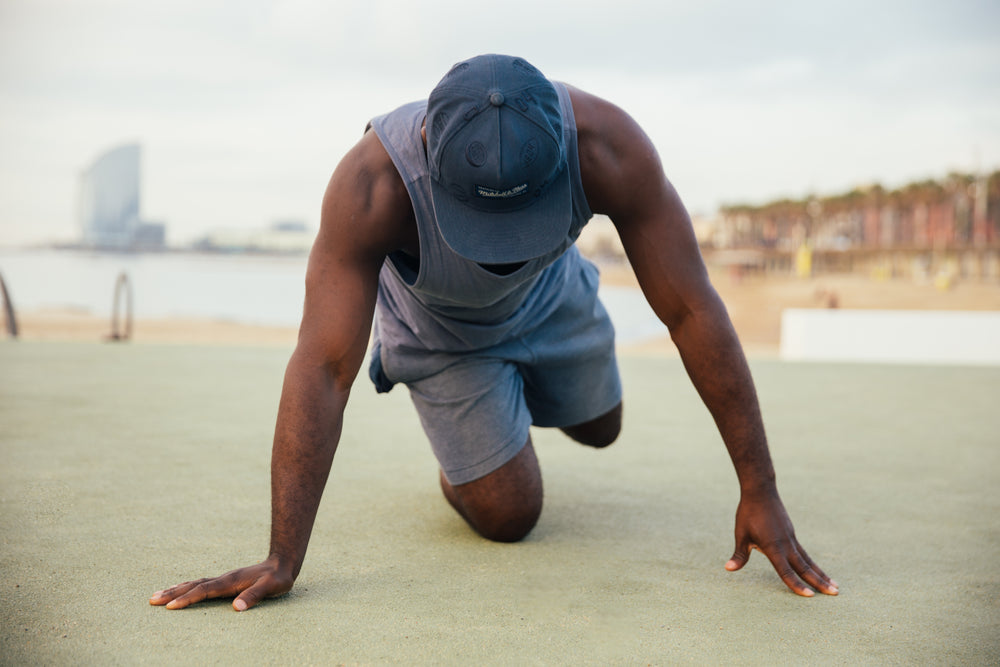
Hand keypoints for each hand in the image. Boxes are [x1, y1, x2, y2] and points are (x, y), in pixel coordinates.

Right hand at [149, 557, 293, 610]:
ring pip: (194, 584)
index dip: (188, 599)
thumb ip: (254, 596)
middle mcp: (224, 578)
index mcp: (231, 581)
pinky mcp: (225, 581)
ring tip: (157, 595)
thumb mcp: (271, 587)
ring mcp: (223, 579)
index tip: (171, 607)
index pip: (205, 591)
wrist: (282, 563)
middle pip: (194, 586)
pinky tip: (179, 590)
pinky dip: (186, 588)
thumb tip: (237, 608)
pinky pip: (200, 584)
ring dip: (176, 589)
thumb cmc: (277, 578)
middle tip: (152, 600)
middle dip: (172, 593)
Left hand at [725, 490, 837, 596]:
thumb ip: (739, 555)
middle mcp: (786, 544)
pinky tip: (817, 570)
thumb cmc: (748, 514)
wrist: (760, 492)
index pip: (786, 571)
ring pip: (808, 560)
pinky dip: (812, 563)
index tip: (810, 596)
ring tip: (835, 585)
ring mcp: (791, 539)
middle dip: (820, 582)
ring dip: (821, 574)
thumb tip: (728, 569)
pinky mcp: (791, 534)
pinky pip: (804, 553)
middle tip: (836, 593)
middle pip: (805, 567)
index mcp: (773, 547)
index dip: (796, 585)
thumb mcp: (741, 535)